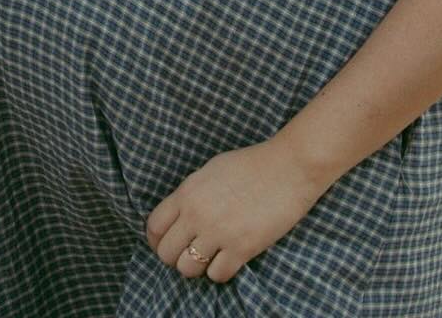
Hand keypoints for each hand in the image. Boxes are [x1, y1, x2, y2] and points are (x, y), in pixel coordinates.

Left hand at [146, 138, 325, 282]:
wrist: (287, 168)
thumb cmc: (250, 164)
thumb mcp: (210, 171)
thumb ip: (191, 194)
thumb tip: (180, 214)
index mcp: (187, 192)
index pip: (154, 226)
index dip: (156, 239)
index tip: (165, 243)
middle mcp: (197, 214)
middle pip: (166, 253)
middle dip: (174, 257)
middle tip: (188, 253)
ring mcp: (218, 233)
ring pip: (187, 269)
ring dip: (195, 268)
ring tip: (207, 258)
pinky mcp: (241, 248)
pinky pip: (216, 275)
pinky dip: (219, 272)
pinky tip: (228, 260)